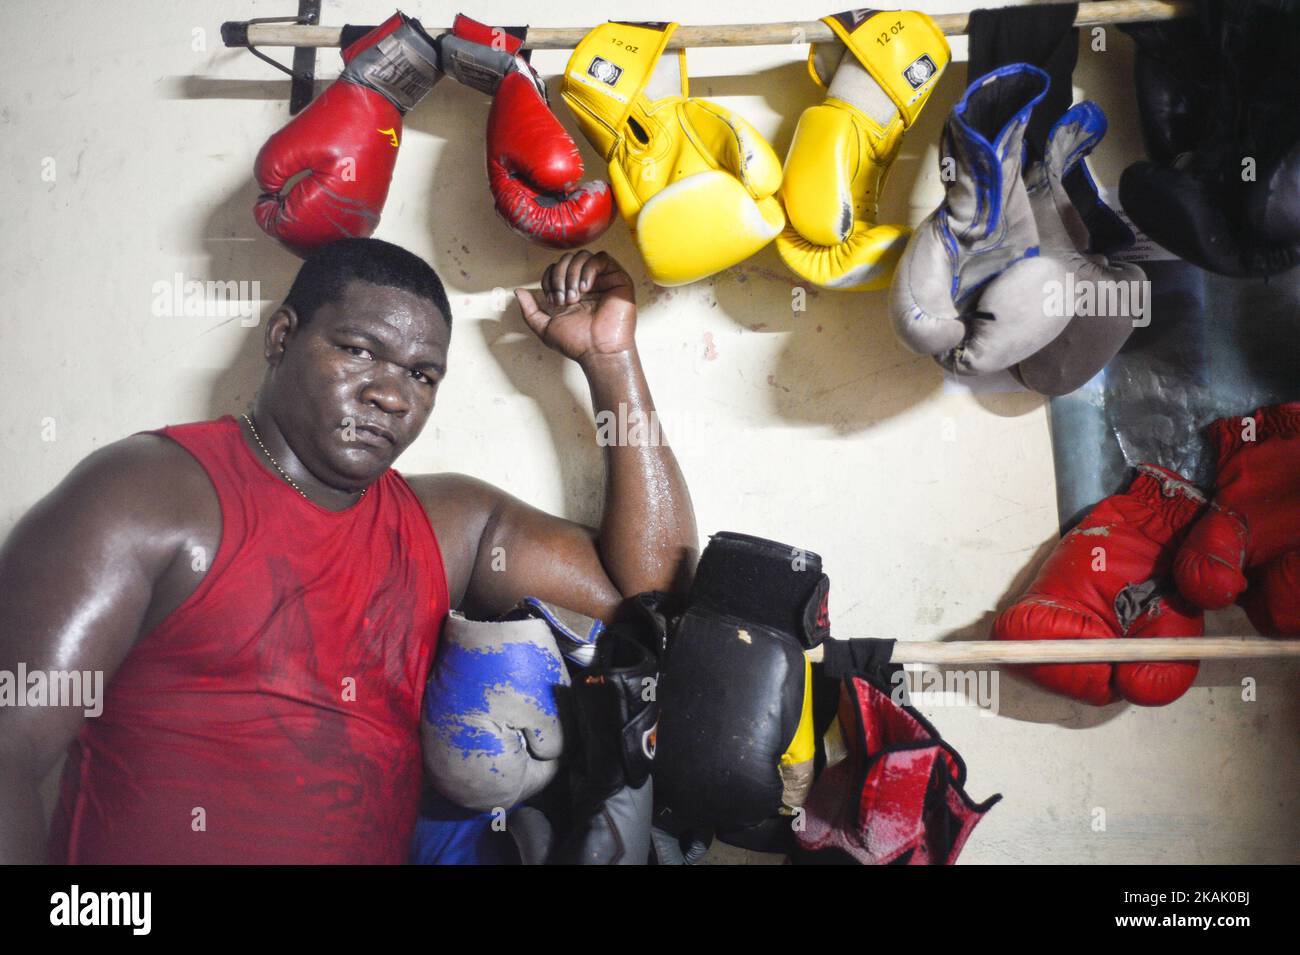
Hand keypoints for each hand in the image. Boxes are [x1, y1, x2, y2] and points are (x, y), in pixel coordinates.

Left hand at [514, 251, 636, 365]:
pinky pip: (601, 258)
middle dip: (559, 277)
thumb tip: (518, 292)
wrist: (598, 352)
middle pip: (567, 260)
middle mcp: (586, 284)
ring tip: (576, 296)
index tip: (553, 301)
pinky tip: (586, 287)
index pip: (555, 269)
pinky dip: (589, 269)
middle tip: (564, 299)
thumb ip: (530, 310)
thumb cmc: (577, 344)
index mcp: (571, 292)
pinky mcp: (618, 279)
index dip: (549, 279)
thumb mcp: (545, 328)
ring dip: (572, 274)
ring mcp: (602, 280)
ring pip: (582, 256)